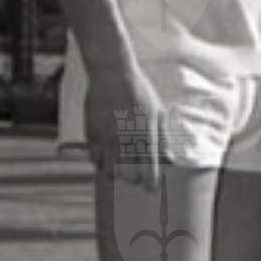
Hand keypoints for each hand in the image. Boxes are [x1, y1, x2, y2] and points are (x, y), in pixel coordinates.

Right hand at [85, 63, 167, 188]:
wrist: (112, 73)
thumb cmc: (139, 91)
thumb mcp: (158, 112)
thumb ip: (163, 138)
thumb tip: (168, 159)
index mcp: (145, 136)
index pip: (148, 171)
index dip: (150, 182)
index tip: (150, 186)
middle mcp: (125, 140)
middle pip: (127, 176)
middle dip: (132, 179)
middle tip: (134, 175)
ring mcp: (107, 138)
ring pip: (108, 171)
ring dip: (114, 172)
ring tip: (118, 166)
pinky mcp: (92, 133)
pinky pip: (93, 157)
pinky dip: (100, 161)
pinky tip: (105, 155)